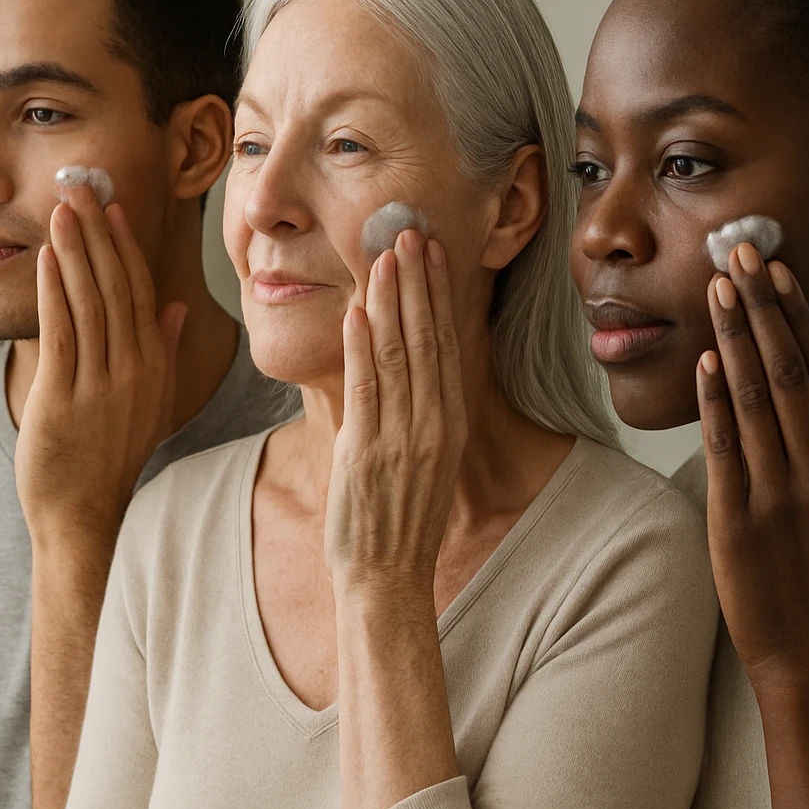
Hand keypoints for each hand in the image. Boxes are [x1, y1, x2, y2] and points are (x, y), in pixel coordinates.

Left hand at [15, 188, 185, 551]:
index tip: (112, 206)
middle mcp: (132, 371)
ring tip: (61, 211)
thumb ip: (161, 349)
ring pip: (90, 303)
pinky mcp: (63, 398)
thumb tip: (174, 306)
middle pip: (116, 287)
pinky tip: (45, 260)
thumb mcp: (148, 403)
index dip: (124, 245)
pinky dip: (54, 293)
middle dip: (97, 233)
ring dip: (74, 252)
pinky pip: (62, 334)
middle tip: (80, 188)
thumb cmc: (110, 456)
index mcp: (152, 366)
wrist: (84, 514)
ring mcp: (100, 385)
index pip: (140, 291)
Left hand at [325, 230, 466, 596]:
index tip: (431, 253)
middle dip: (416, 282)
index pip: (445, 343)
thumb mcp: (424, 458)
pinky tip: (358, 312)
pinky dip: (361, 348)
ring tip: (382, 256)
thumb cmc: (399, 519)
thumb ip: (419, 411)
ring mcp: (403, 438)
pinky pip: (367, 390)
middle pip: (426, 338)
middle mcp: (433, 424)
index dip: (438, 294)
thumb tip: (408, 366)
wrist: (388, 576)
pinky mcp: (368, 451)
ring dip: (389, 301)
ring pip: (398, 354)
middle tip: (408, 233)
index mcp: (449, 423)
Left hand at [696, 242, 808, 692]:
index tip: (777, 270)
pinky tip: (704, 361)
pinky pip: (726, 448)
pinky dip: (715, 401)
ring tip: (717, 289)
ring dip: (735, 339)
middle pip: (789, 372)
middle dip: (762, 310)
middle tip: (738, 256)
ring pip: (756, 401)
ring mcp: (779, 494)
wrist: (802, 644)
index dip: (796, 318)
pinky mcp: (739, 518)